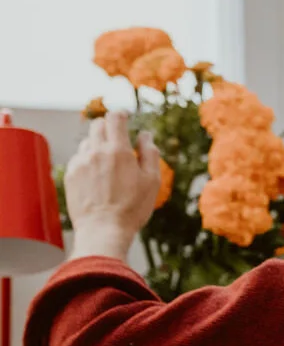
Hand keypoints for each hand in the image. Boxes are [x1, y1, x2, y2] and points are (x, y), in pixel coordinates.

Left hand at [64, 112, 161, 261]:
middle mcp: (96, 151)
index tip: (124, 118)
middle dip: (108, 127)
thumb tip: (145, 136)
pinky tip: (95, 177)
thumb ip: (150, 153)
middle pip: (98, 125)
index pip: (115, 117)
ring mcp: (80, 162)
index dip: (121, 115)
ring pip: (87, 141)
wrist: (103, 230)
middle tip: (116, 139)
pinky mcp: (70, 175)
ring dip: (97, 145)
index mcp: (118, 150)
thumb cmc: (131, 209)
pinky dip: (87, 161)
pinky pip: (78, 159)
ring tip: (107, 163)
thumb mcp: (152, 182)